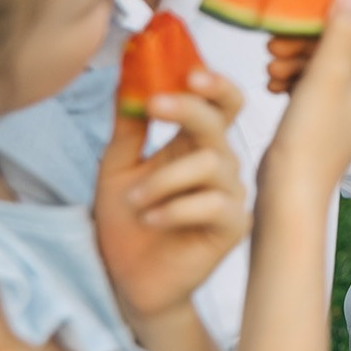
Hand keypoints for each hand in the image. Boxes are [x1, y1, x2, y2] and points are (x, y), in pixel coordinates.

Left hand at [95, 69, 250, 321]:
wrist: (128, 281)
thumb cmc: (127, 224)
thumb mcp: (117, 168)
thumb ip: (129, 127)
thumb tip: (127, 78)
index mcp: (195, 145)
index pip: (219, 103)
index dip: (212, 83)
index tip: (186, 69)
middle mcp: (220, 164)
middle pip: (219, 122)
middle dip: (189, 108)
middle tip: (156, 103)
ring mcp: (230, 194)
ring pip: (210, 163)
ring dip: (163, 179)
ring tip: (133, 200)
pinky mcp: (234, 226)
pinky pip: (212, 204)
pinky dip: (174, 209)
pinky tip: (151, 220)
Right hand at [260, 0, 350, 193]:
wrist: (287, 191)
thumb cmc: (312, 138)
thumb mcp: (328, 76)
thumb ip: (342, 32)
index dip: (345, 10)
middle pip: (346, 40)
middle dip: (311, 36)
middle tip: (279, 39)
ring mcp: (349, 101)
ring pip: (324, 58)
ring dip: (296, 54)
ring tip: (272, 64)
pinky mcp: (325, 111)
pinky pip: (311, 77)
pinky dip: (292, 74)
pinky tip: (272, 82)